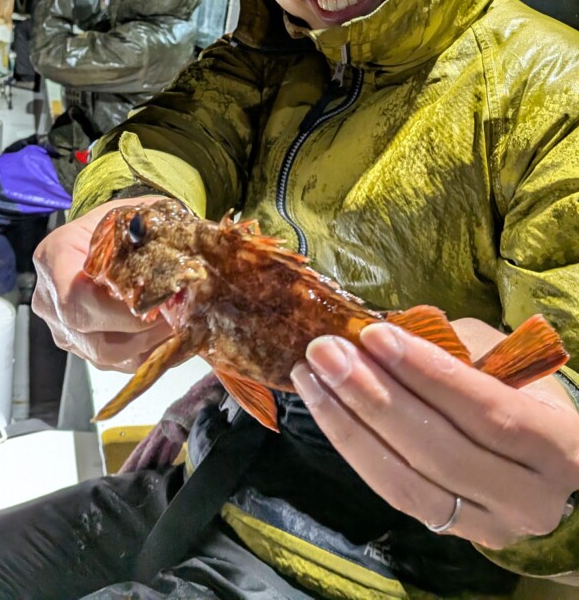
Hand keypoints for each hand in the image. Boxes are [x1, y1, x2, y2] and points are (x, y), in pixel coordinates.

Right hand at [32, 196, 171, 370]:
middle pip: (92, 334)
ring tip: (180, 323)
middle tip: (179, 315)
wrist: (103, 239)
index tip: (156, 302)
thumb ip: (152, 230)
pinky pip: (117, 363)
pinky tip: (173, 335)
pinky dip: (149, 353)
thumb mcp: (132, 214)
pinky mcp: (84, 348)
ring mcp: (64, 329)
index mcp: (54, 257)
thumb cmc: (117, 227)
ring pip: (106, 355)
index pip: (76, 298)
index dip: (117, 310)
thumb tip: (185, 248)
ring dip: (149, 344)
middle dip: (142, 329)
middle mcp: (50, 299)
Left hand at [291, 318, 578, 550]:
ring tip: (311, 376)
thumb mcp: (500, 354)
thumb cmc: (517, 384)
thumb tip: (383, 332)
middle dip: (376, 397)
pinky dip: (354, 447)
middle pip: (442, 450)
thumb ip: (452, 348)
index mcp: (561, 445)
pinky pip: (394, 492)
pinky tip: (324, 406)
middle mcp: (532, 498)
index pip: (489, 411)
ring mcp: (491, 525)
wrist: (537, 448)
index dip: (428, 373)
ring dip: (350, 424)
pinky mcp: (452, 532)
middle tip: (326, 352)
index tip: (374, 335)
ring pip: (410, 480)